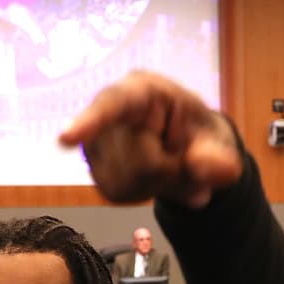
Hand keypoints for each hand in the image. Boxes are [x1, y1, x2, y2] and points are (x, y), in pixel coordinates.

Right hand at [58, 71, 242, 207]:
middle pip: (134, 159)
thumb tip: (204, 167)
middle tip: (181, 156)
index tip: (65, 138)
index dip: (91, 121)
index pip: (114, 103)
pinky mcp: (94, 168)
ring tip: (166, 162)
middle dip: (167, 169)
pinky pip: (117, 193)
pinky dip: (141, 192)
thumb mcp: (219, 143)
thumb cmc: (200, 136)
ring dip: (156, 182)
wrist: (188, 149)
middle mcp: (111, 110)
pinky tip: (151, 176)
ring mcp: (96, 141)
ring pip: (124, 180)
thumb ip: (218, 157)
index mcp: (143, 90)